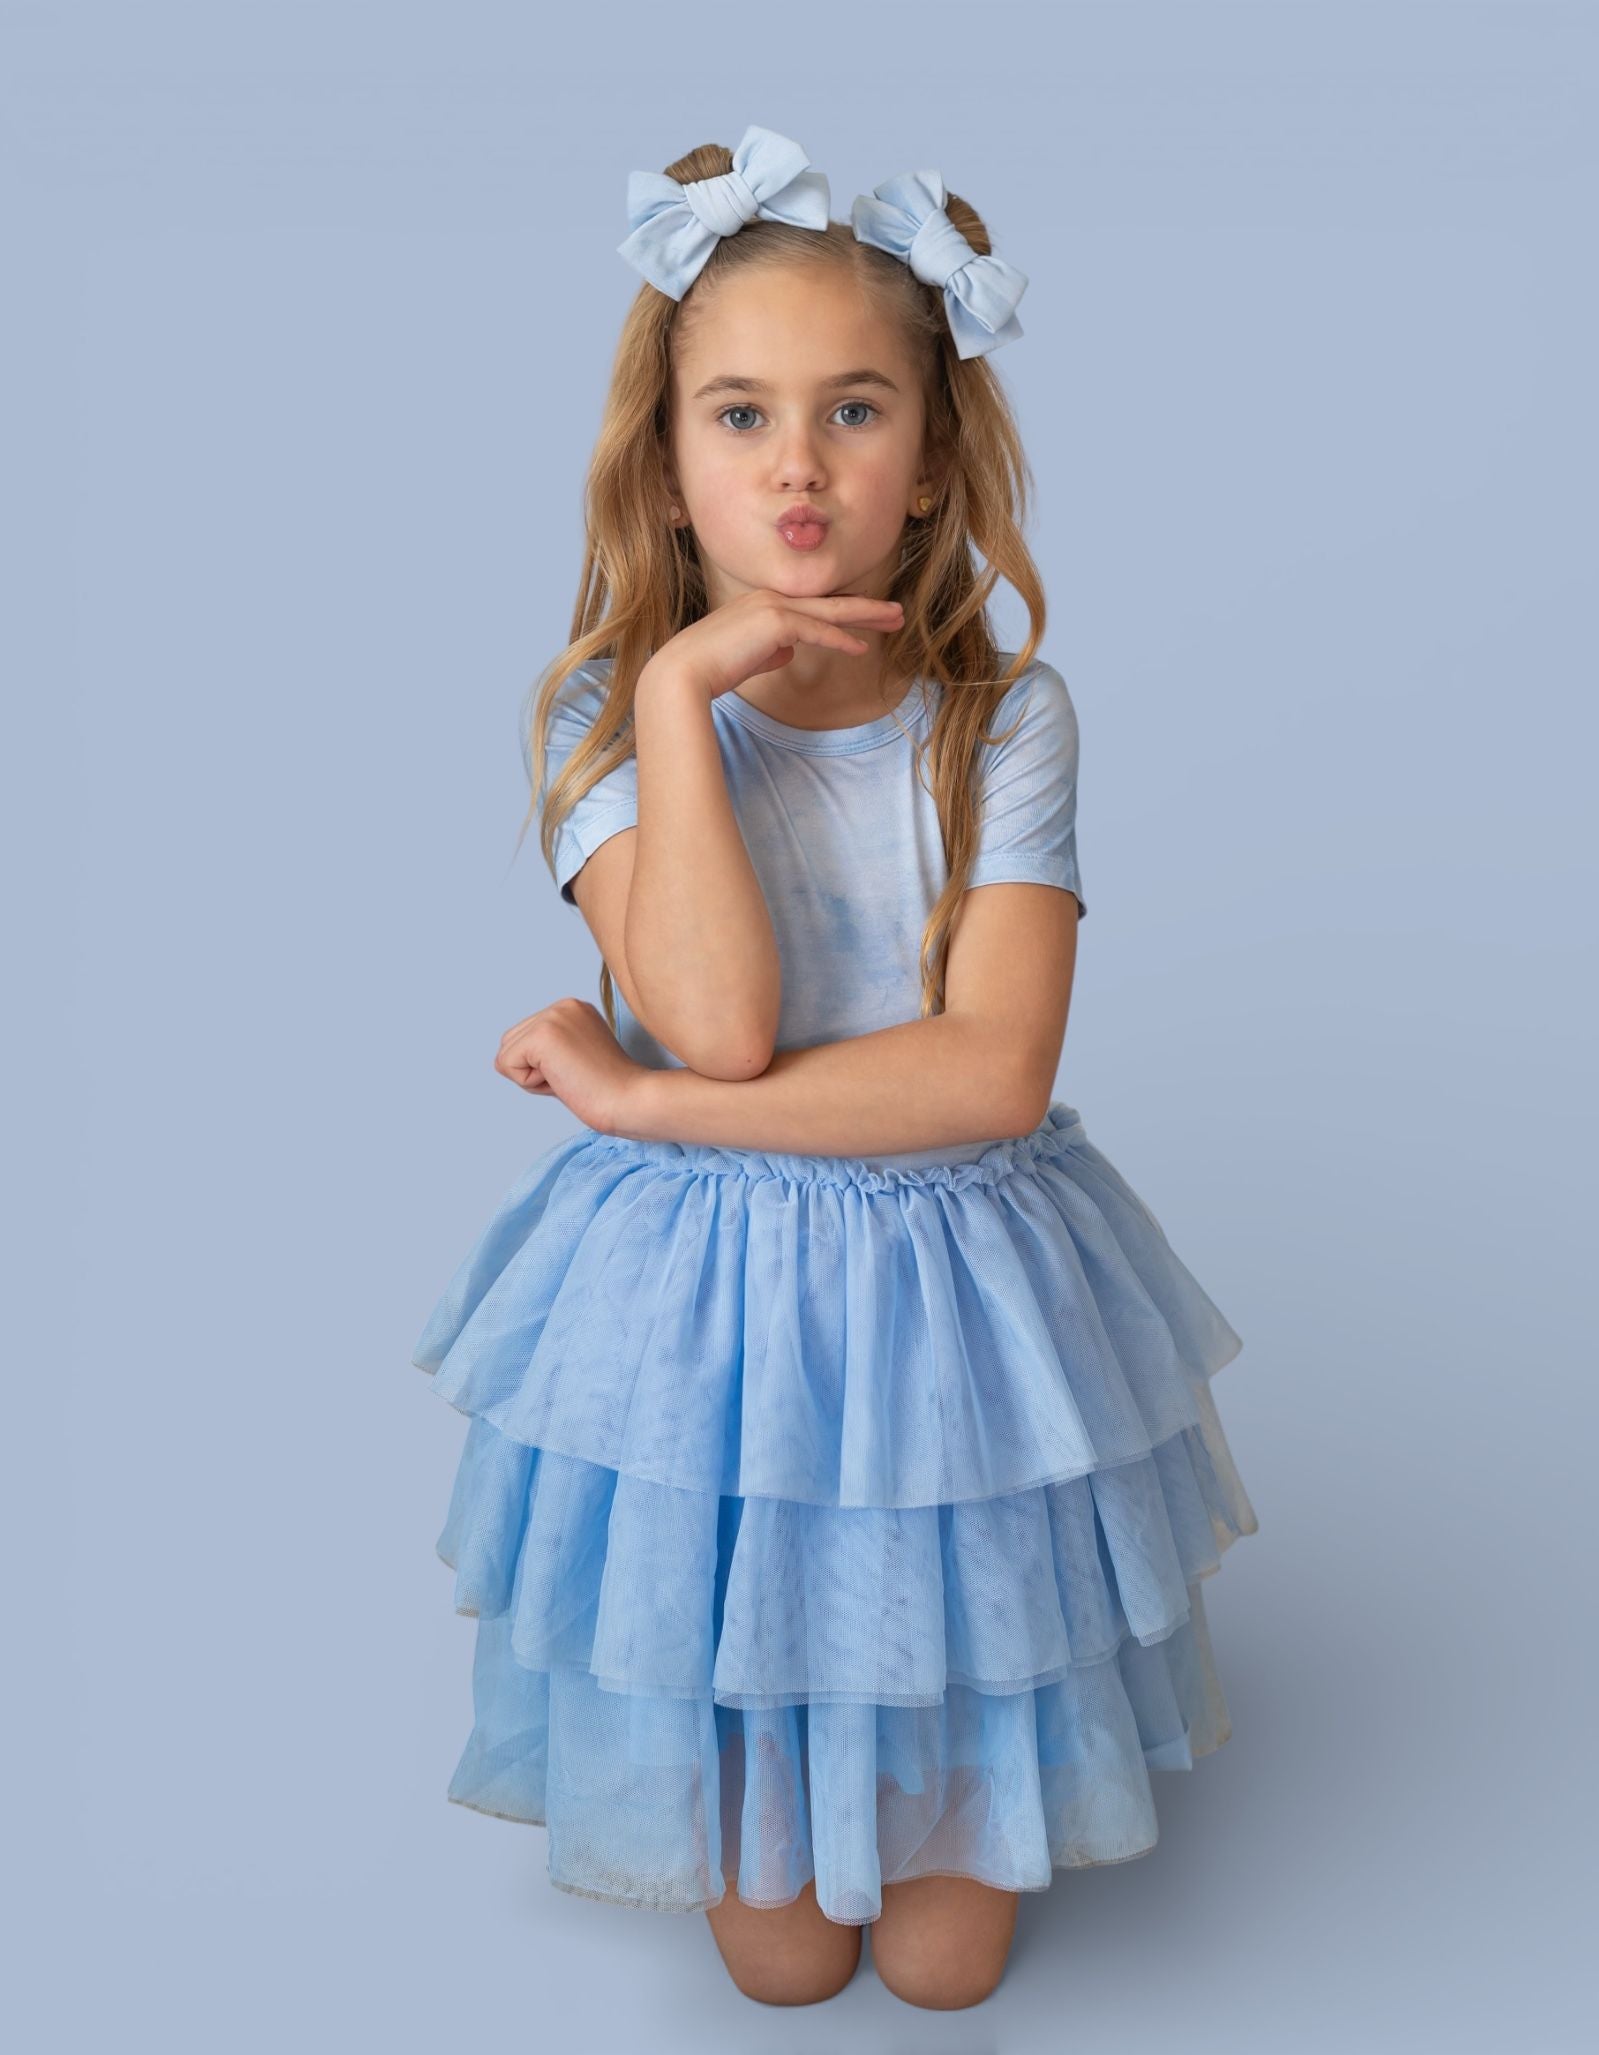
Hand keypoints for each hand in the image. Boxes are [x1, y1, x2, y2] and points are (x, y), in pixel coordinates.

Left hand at [493, 996, 645, 1135]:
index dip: (545, 1067)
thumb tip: (509, 1060)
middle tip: (574, 1077)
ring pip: (506, 1054)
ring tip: (569, 1078)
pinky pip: (506, 1065)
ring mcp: (552, 1017)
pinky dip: (529, 1084)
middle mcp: (562, 1006)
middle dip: (534, 1070)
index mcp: (573, 1008)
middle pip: (511, 1043)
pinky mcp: (542, 1035)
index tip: (581, 1071)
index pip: (526, 1038)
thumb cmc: (609, 1090)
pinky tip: (563, 1080)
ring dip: (532, 1077)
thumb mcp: (576, 1057)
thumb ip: (550, 1050)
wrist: (631, 1099)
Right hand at [638, 588, 904, 703]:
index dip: (845, 612)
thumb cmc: (710, 669)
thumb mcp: (747, 657)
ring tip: (895, 620)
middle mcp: (771, 598)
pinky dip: (841, 639)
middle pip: (830, 602)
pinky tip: (862, 647)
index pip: (814, 607)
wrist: (684, 672)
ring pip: (831, 611)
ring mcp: (774, 606)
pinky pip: (817, 631)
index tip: (870, 617)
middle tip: (897, 612)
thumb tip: (790, 652)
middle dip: (867, 607)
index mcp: (764, 604)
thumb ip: (770, 650)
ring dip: (866, 615)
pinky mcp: (775, 622)